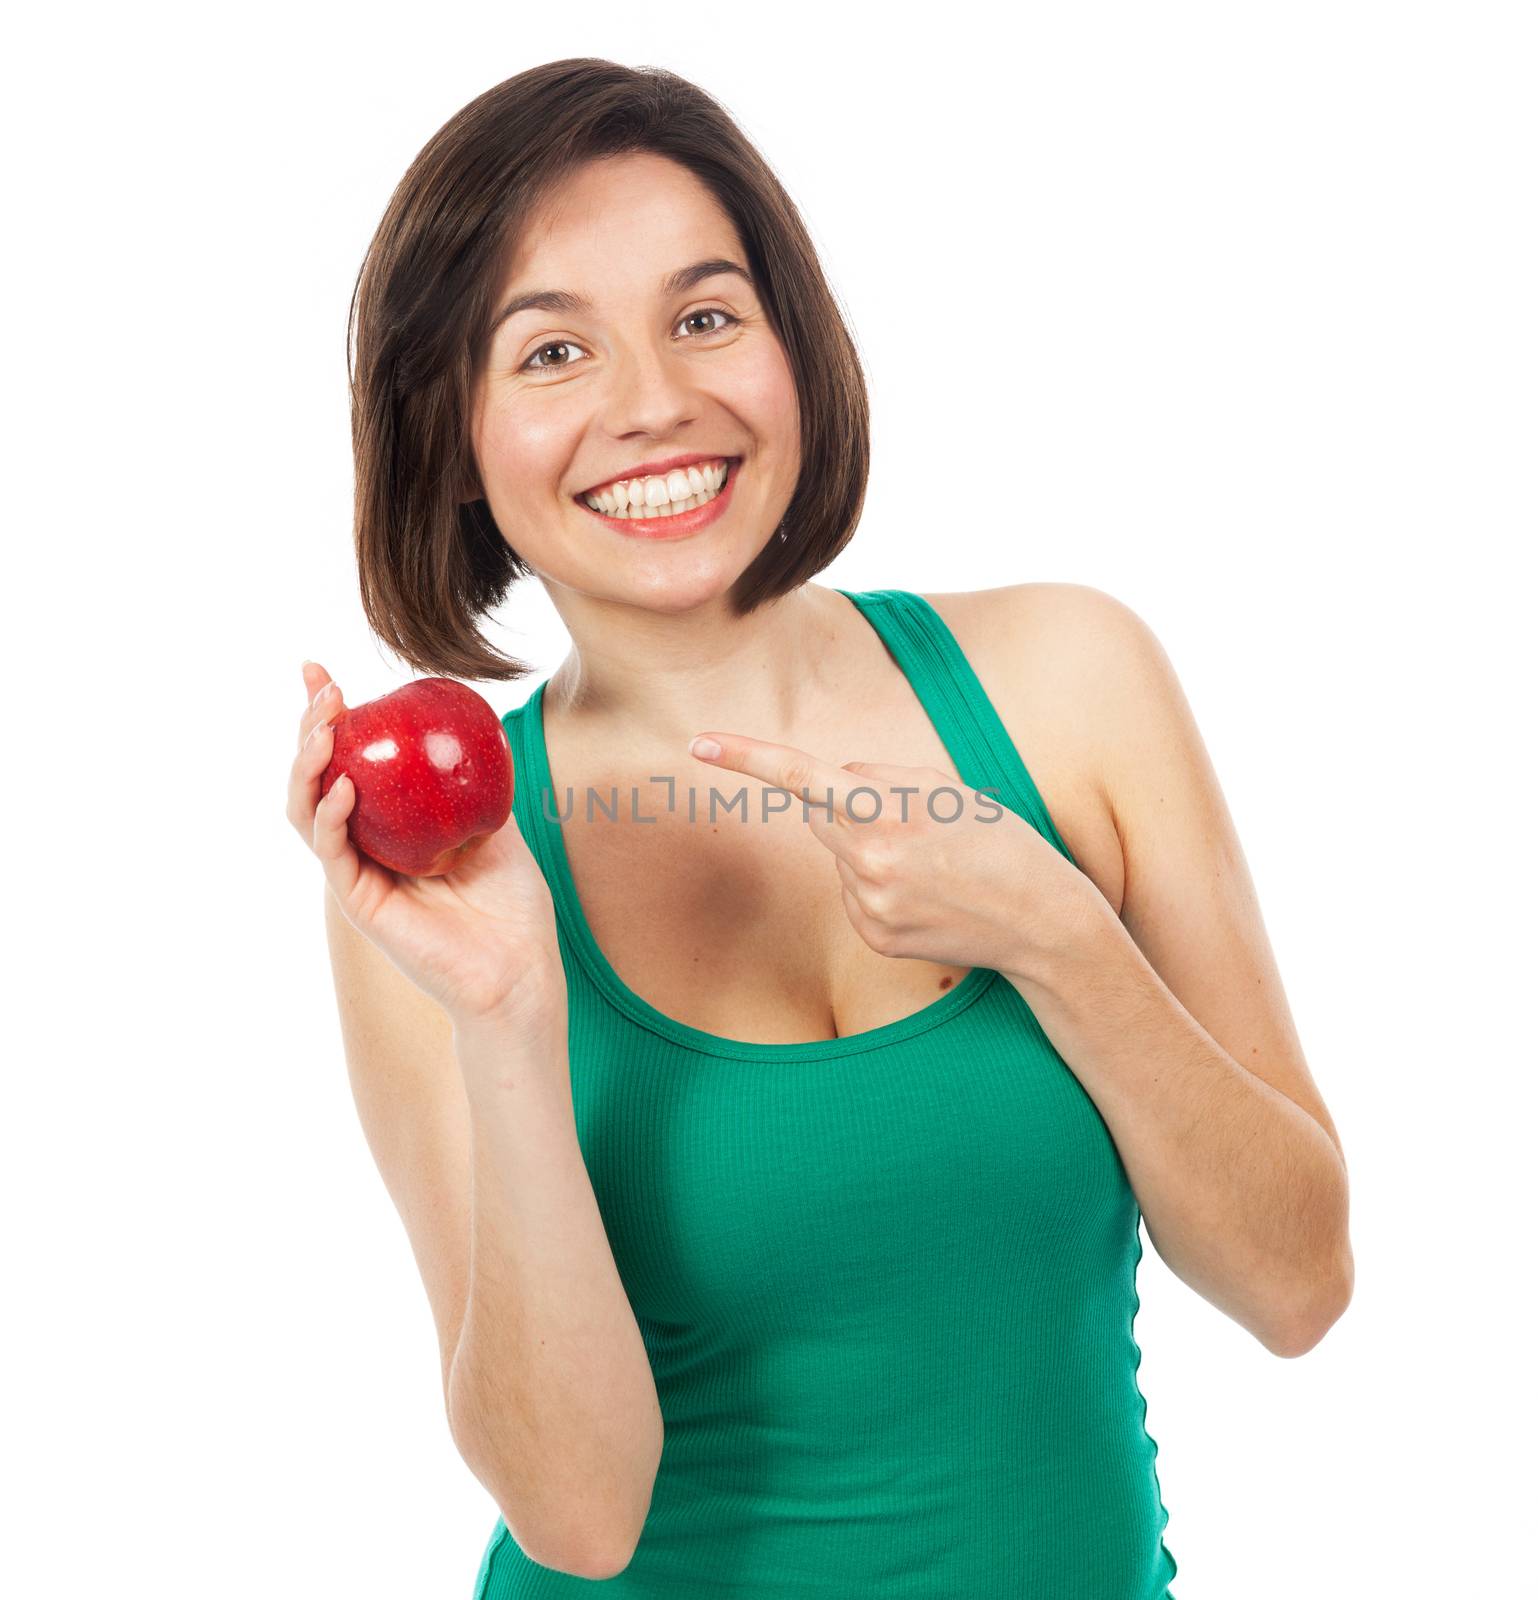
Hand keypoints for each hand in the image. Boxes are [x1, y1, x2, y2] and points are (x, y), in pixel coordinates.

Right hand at [287, 662, 564, 1027]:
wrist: (520, 967)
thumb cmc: (513, 904)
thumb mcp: (497, 825)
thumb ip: (477, 782)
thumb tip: (478, 723)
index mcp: (389, 826)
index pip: (348, 762)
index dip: (327, 719)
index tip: (322, 673)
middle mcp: (364, 846)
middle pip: (316, 779)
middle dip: (309, 728)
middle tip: (320, 686)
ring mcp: (356, 874)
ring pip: (308, 811)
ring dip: (308, 764)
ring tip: (323, 727)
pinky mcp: (359, 902)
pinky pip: (334, 851)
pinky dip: (332, 815)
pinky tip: (344, 785)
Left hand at [687, 731, 1089, 976]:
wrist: (1042, 923)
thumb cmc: (1001, 843)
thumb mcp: (948, 789)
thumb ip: (880, 778)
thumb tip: (829, 790)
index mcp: (888, 814)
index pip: (803, 777)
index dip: (747, 758)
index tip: (699, 744)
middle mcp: (869, 863)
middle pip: (820, 813)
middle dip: (849, 805)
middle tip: (915, 820)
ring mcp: (869, 907)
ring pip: (839, 856)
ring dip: (870, 849)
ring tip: (932, 865)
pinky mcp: (875, 938)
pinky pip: (855, 894)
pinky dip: (880, 887)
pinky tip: (925, 895)